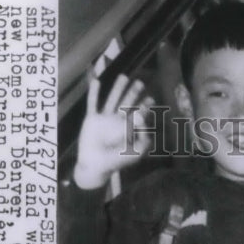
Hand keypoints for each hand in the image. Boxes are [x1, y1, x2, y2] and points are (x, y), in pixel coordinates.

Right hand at [73, 64, 155, 188]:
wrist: (96, 166)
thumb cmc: (116, 161)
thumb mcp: (136, 152)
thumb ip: (144, 138)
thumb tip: (144, 119)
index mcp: (128, 130)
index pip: (138, 115)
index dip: (145, 107)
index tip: (151, 100)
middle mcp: (117, 122)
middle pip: (126, 104)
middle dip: (134, 94)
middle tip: (141, 83)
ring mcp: (104, 120)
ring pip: (112, 100)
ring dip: (118, 89)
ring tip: (124, 76)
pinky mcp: (91, 120)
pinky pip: (92, 103)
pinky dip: (93, 93)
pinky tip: (96, 82)